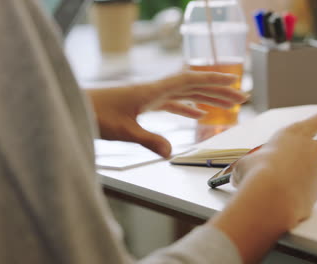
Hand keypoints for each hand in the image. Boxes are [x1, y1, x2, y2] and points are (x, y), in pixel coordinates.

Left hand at [87, 71, 247, 157]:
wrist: (77, 106)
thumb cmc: (96, 113)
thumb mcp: (124, 131)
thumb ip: (149, 141)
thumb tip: (171, 153)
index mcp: (153, 91)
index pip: (190, 81)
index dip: (214, 81)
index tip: (234, 82)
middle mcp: (154, 90)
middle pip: (193, 86)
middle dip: (218, 91)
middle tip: (240, 98)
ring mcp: (150, 96)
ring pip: (185, 94)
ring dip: (206, 99)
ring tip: (225, 106)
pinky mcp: (144, 104)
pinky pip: (172, 103)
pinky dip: (187, 107)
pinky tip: (196, 114)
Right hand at [209, 112, 316, 262]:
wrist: (270, 199)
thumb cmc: (257, 172)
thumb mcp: (245, 162)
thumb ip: (250, 164)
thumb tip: (241, 175)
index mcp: (294, 134)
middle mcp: (310, 151)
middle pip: (309, 151)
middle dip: (295, 159)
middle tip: (274, 168)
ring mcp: (316, 173)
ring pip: (306, 173)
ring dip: (292, 178)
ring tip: (270, 187)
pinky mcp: (316, 193)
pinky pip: (303, 191)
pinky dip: (292, 195)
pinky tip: (276, 199)